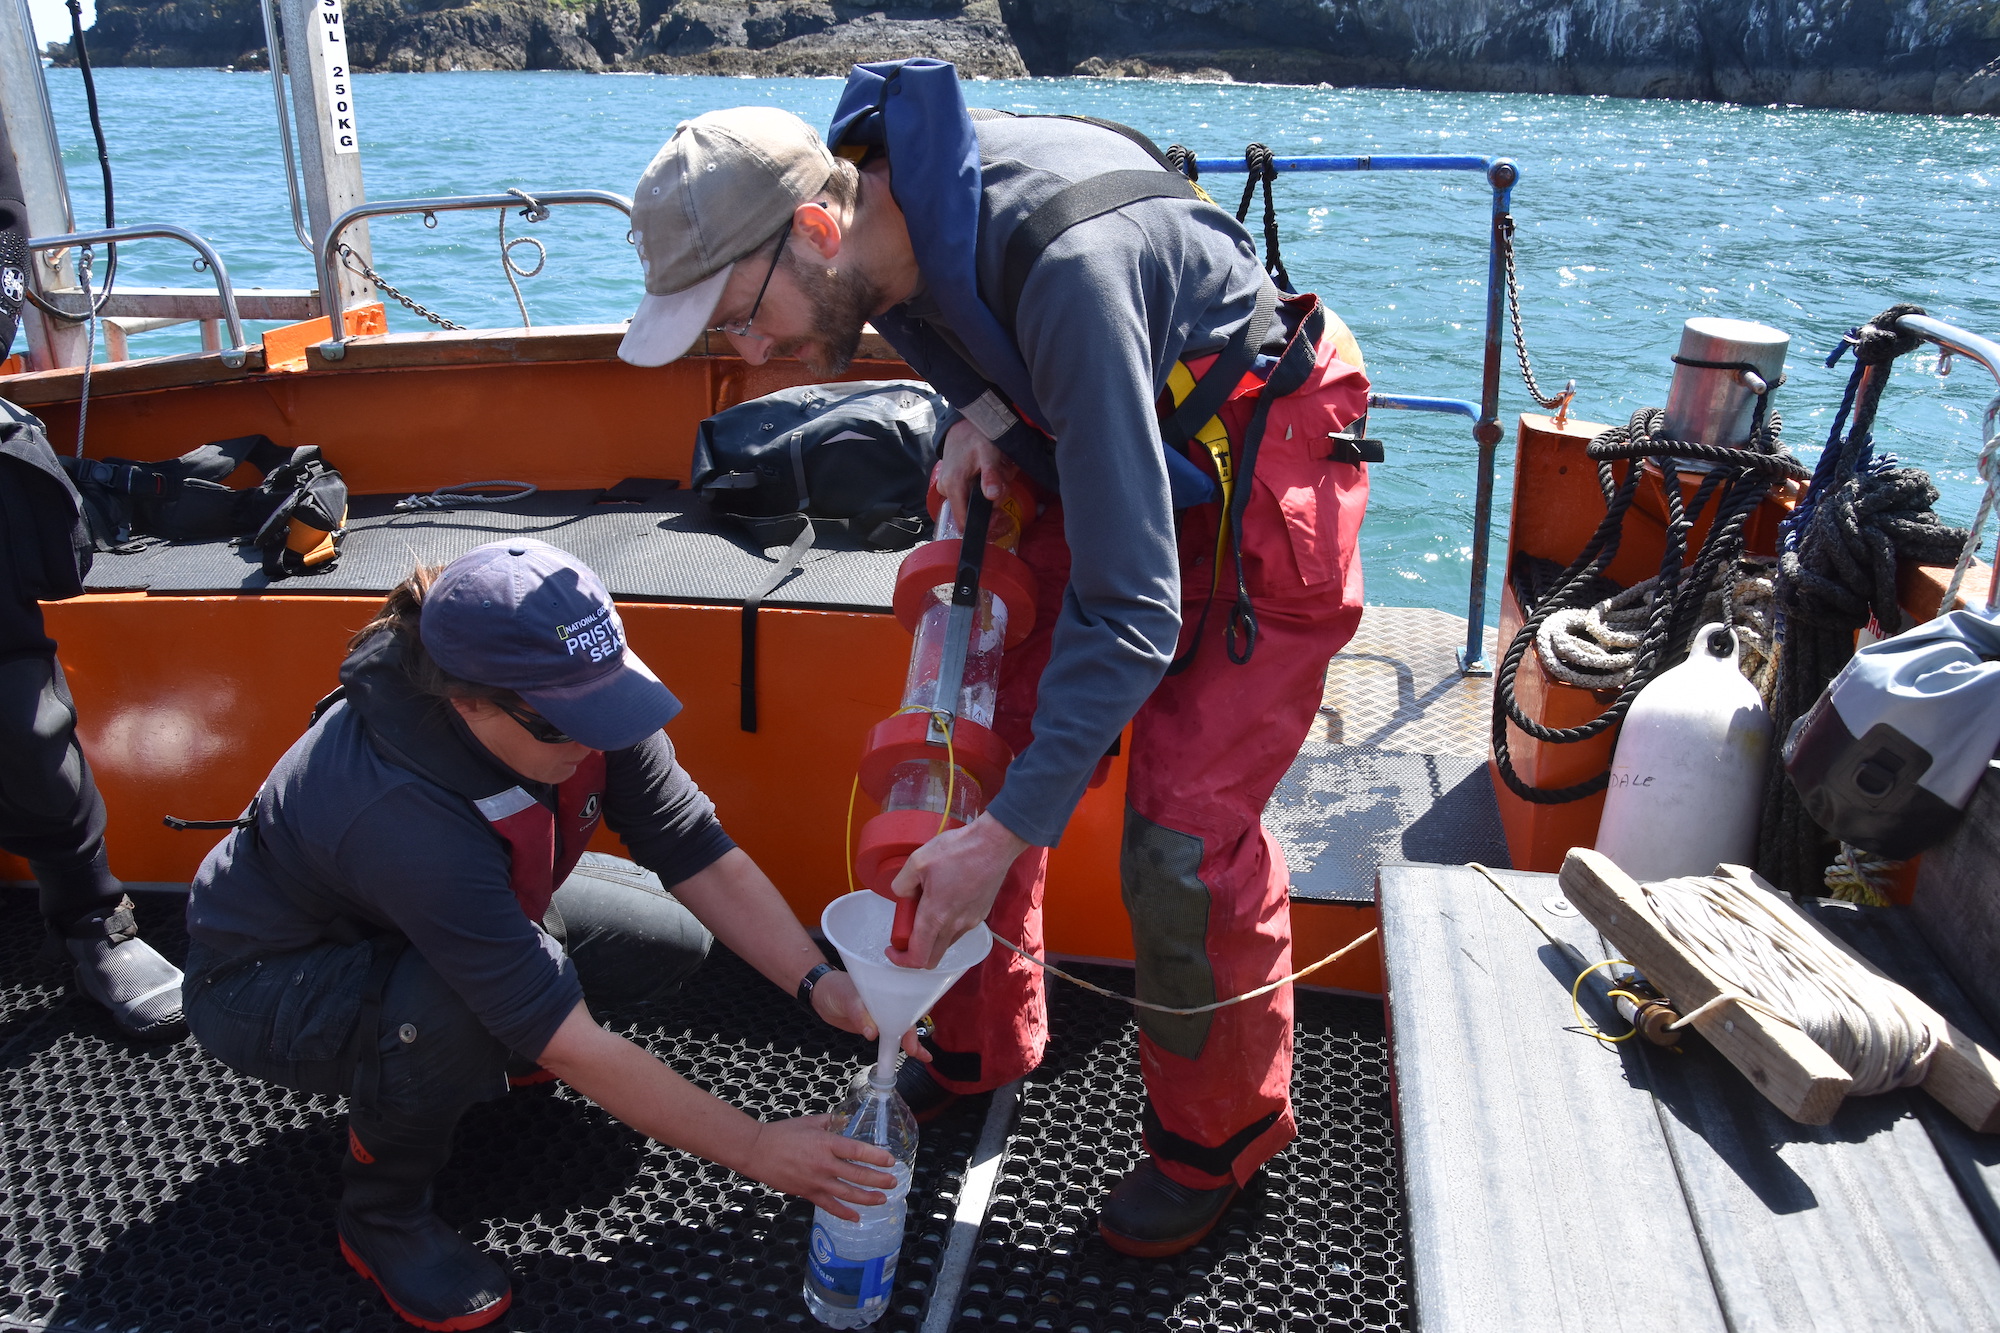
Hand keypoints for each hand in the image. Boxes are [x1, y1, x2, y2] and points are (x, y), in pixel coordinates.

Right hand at [746, 1114, 898, 1220]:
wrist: (757, 1151)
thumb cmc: (782, 1133)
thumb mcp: (809, 1122)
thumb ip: (831, 1122)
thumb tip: (846, 1121)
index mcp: (826, 1143)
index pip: (858, 1151)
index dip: (876, 1157)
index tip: (890, 1161)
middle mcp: (824, 1164)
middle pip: (857, 1175)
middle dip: (878, 1180)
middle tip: (893, 1182)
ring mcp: (816, 1181)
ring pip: (847, 1194)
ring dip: (867, 1198)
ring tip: (882, 1199)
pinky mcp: (807, 1193)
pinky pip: (829, 1206)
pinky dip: (844, 1213)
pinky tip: (856, 1217)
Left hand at [811, 970, 929, 1061]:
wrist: (821, 996)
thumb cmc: (834, 987)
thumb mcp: (847, 998)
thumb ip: (860, 1014)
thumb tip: (873, 1033)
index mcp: (887, 986)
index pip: (907, 996)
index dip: (914, 1010)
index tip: (914, 1024)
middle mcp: (889, 999)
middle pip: (907, 1015)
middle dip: (913, 1031)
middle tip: (912, 1047)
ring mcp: (885, 1013)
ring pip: (903, 1027)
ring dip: (913, 1041)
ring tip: (921, 1055)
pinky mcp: (879, 1026)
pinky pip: (893, 1035)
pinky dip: (901, 1045)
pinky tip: (914, 1053)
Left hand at [888, 813, 1029, 968]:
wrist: (994, 844)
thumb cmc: (958, 850)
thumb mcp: (917, 861)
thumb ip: (901, 884)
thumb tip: (902, 895)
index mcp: (936, 916)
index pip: (917, 957)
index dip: (900, 959)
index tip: (892, 948)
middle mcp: (954, 926)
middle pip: (932, 958)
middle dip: (914, 952)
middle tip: (906, 930)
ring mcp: (970, 922)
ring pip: (945, 944)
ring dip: (931, 937)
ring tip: (926, 908)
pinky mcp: (980, 915)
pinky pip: (959, 930)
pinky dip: (946, 925)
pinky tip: (945, 900)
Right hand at [938, 417, 1017, 524]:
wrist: (963, 423)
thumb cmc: (976, 435)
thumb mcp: (988, 453)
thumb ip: (990, 475)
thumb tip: (992, 497)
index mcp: (953, 485)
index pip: (963, 522)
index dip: (983, 524)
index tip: (999, 516)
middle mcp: (946, 488)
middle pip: (972, 511)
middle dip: (991, 502)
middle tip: (1003, 483)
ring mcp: (946, 486)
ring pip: (972, 502)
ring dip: (988, 493)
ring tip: (996, 473)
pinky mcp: (950, 483)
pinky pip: (968, 493)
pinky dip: (981, 487)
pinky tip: (987, 473)